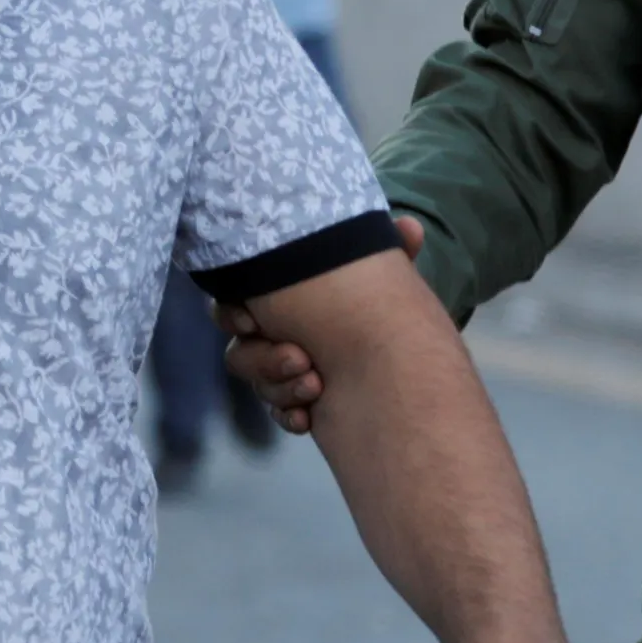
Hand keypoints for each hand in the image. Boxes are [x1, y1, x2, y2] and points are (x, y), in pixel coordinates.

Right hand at [216, 213, 423, 433]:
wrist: (405, 384)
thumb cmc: (383, 317)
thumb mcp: (386, 276)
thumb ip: (389, 249)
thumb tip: (409, 226)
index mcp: (286, 299)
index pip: (235, 302)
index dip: (232, 311)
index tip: (250, 319)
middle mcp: (280, 334)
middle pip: (240, 350)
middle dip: (262, 357)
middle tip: (298, 356)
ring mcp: (287, 373)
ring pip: (258, 383)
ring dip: (282, 385)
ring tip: (316, 384)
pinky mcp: (300, 406)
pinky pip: (276, 411)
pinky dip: (290, 412)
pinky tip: (309, 416)